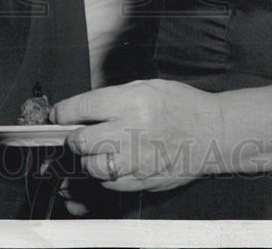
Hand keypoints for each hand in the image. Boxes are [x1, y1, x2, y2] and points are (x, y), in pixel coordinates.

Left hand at [52, 79, 222, 191]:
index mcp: (131, 102)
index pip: (81, 108)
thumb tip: (83, 109)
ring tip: (97, 151)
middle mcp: (131, 131)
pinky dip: (106, 175)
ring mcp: (137, 160)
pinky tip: (115, 164)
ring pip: (92, 166)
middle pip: (81, 141)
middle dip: (73, 138)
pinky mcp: (143, 180)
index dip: (63, 113)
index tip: (58, 115)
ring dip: (88, 159)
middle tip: (76, 135)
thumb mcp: (147, 87)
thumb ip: (113, 98)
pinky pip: (110, 183)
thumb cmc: (182, 106)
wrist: (213, 132)